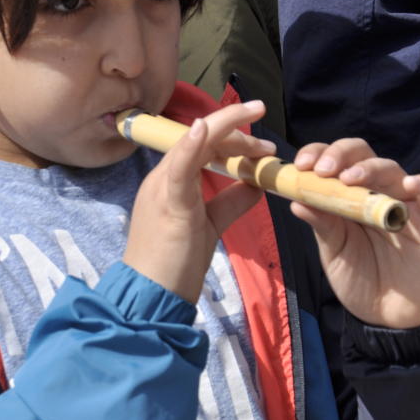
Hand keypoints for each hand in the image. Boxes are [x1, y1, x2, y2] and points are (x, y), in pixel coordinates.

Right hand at [124, 101, 273, 302]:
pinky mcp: (170, 204)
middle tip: (268, 143)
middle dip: (236, 131)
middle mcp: (162, 178)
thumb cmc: (176, 264)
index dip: (229, 136)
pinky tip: (203, 128)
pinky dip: (192, 146)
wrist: (152, 296)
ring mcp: (163, 188)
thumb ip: (230, 202)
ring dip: (227, 130)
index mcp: (169, 182)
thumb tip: (256, 185)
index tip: (259, 140)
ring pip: (194, 144)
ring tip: (256, 122)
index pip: (200, 145)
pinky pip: (180, 169)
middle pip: (200, 139)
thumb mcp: (209, 224)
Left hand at [291, 139, 419, 327]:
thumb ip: (322, 225)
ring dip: (369, 169)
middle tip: (324, 170)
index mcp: (348, 196)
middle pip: (362, 154)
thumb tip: (296, 200)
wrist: (388, 314)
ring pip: (392, 169)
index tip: (300, 165)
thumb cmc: (359, 278)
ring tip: (349, 180)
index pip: (335, 162)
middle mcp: (376, 192)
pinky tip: (410, 185)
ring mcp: (404, 203)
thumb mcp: (334, 251)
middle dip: (341, 155)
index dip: (318, 155)